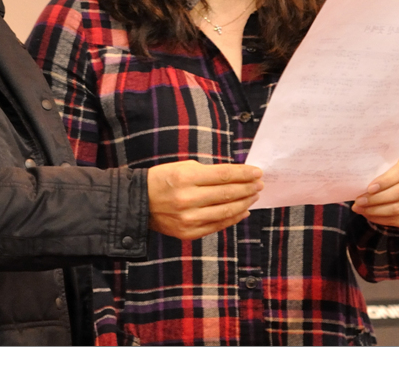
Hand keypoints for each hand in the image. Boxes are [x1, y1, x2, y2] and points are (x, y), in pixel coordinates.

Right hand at [146, 160, 262, 239]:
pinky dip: (233, 218)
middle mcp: (188, 199)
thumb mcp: (182, 167)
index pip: (223, 175)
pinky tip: (243, 211)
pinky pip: (217, 225)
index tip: (257, 172)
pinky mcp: (189, 233)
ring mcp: (189, 218)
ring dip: (244, 203)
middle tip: (259, 184)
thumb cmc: (162, 180)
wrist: (139, 202)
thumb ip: (207, 172)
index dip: (243, 174)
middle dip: (248, 188)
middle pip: (227, 193)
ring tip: (254, 196)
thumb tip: (235, 176)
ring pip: (226, 211)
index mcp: (186, 178)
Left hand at [351, 154, 398, 227]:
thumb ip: (372, 170)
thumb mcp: (378, 166)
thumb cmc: (381, 172)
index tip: (369, 188)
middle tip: (359, 201)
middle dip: (376, 199)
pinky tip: (368, 215)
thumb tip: (357, 182)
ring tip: (360, 209)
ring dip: (376, 210)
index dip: (385, 181)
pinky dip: (381, 219)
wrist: (392, 184)